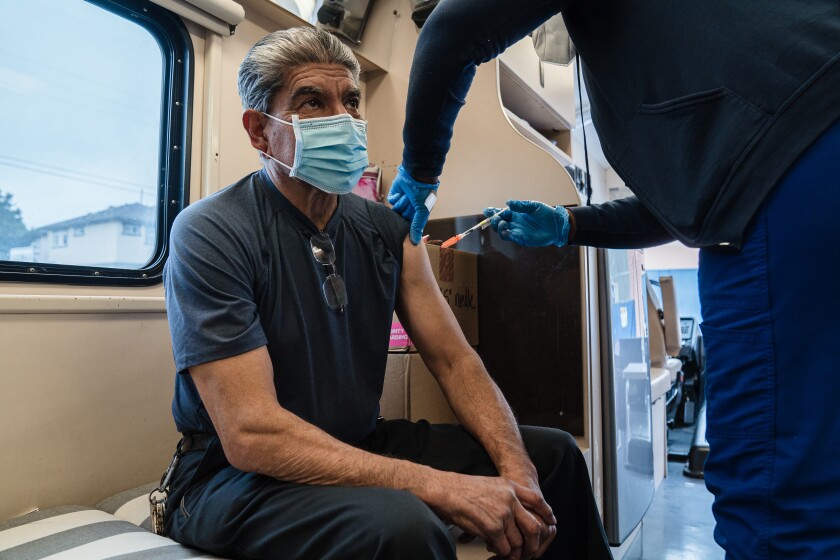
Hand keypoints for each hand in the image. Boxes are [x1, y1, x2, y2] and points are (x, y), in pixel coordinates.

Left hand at [387, 165, 437, 244]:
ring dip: (402, 203)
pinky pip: (391, 200)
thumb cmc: (423, 193)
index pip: (410, 224)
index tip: (406, 226)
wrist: (417, 174)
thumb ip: (417, 226)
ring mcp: (402, 200)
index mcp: (418, 213)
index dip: (407, 225)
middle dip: (405, 211)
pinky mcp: (395, 193)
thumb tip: (415, 242)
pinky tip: (402, 192)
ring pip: (396, 209)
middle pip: (401, 217)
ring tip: (408, 196)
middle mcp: (410, 208)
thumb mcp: (423, 211)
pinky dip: (396, 197)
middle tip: (410, 204)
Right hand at [429, 473, 548, 559]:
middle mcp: (510, 500)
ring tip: (508, 553)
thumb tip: (515, 514)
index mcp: (511, 487)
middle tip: (530, 550)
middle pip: (534, 526)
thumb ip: (506, 496)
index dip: (546, 513)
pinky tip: (494, 549)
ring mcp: (503, 514)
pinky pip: (504, 548)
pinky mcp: (493, 528)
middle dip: (534, 542)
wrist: (445, 490)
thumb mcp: (492, 485)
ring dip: (513, 551)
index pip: (537, 500)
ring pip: (518, 541)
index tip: (550, 521)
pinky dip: (500, 552)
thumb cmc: (462, 488)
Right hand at [483, 200, 569, 246]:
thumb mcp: (534, 206)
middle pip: (498, 224)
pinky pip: (512, 238)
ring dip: (499, 228)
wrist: (557, 224)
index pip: (500, 213)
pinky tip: (506, 231)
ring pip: (502, 232)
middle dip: (494, 221)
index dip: (492, 212)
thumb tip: (508, 202)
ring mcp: (518, 231)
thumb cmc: (546, 213)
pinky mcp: (523, 239)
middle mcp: (514, 223)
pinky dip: (507, 235)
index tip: (487, 210)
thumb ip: (521, 205)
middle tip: (496, 218)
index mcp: (515, 214)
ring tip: (502, 224)